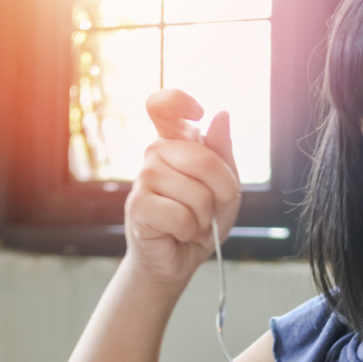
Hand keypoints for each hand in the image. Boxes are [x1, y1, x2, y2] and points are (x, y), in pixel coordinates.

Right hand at [123, 89, 241, 283]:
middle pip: (202, 158)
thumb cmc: (200, 220)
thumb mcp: (224, 187)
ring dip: (205, 216)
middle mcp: (155, 153)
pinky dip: (190, 230)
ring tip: (193, 222)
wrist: (178, 259)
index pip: (163, 104)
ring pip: (196, 193)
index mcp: (174, 141)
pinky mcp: (138, 206)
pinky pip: (181, 216)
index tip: (198, 112)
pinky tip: (179, 233)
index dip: (180, 101)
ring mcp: (143, 178)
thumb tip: (220, 115)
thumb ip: (223, 153)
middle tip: (212, 208)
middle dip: (222, 190)